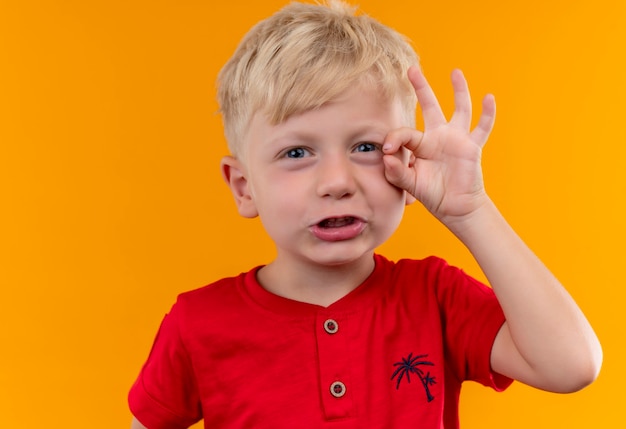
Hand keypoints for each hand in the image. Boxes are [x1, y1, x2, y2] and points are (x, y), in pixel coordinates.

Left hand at [382, 67, 494, 224]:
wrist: (454, 208)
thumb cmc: (432, 194)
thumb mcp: (410, 184)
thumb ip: (396, 172)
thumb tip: (386, 157)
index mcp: (420, 144)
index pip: (405, 132)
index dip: (394, 138)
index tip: (388, 150)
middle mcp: (438, 136)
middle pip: (430, 105)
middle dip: (421, 87)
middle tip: (411, 69)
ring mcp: (457, 139)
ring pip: (460, 109)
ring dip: (459, 90)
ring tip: (455, 72)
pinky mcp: (472, 147)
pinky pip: (482, 128)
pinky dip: (487, 114)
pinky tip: (489, 98)